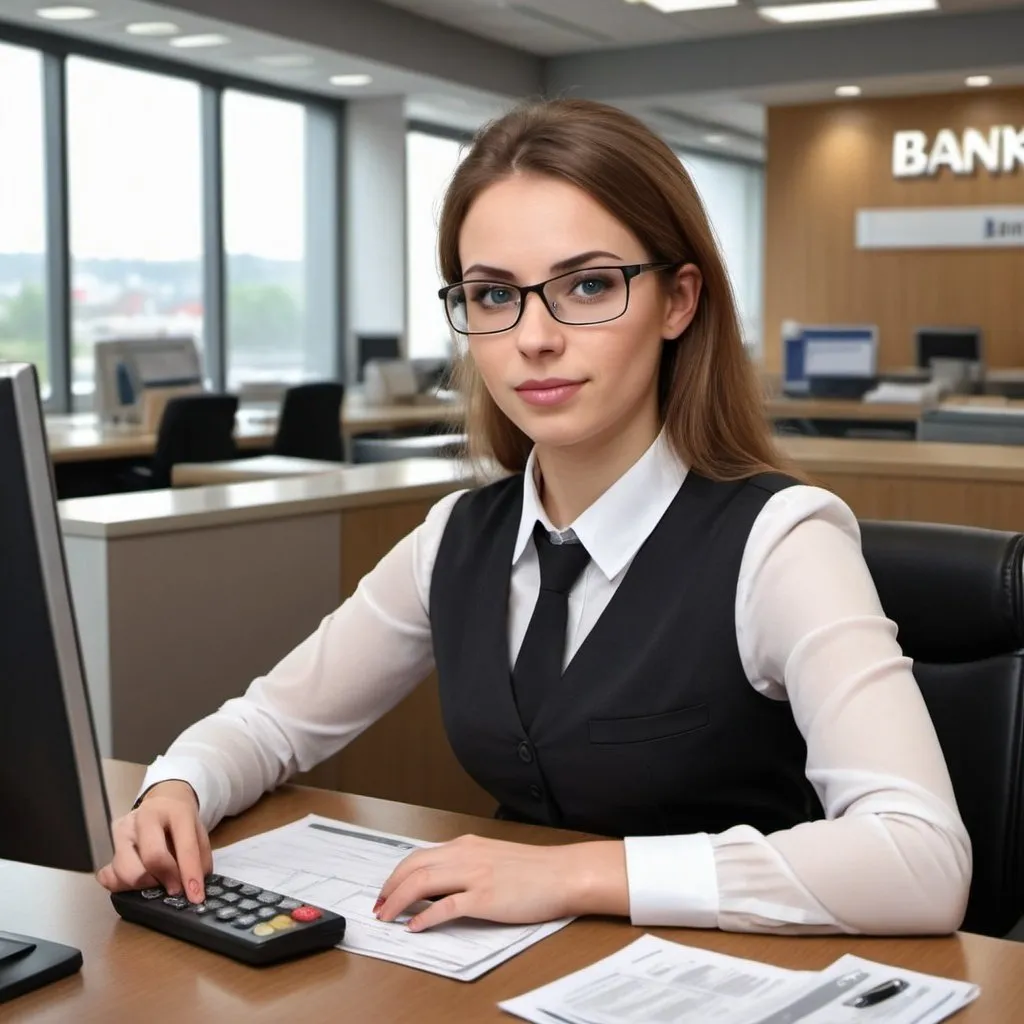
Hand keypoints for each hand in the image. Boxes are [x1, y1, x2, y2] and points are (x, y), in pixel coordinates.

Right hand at [96, 781, 212, 903]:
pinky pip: (107, 875)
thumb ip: (199, 860)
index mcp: (176, 811)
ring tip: (156, 881)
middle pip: (152, 858)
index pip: (185, 846)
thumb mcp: (198, 834)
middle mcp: (145, 817)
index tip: (195, 896)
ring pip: (127, 871)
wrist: (162, 802)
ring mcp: (122, 830)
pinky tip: (135, 882)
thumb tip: (194, 891)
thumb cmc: (181, 823)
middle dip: (165, 879)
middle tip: (173, 888)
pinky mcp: (107, 844)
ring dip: (144, 885)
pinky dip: (121, 885)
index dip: (190, 875)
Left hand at [373, 835, 626, 931]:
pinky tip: (416, 927)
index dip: (397, 875)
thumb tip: (442, 883)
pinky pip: (446, 907)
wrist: (563, 873)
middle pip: (413, 867)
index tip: (387, 891)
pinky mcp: (485, 898)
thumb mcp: (494, 857)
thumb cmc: (535, 869)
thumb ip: (468, 864)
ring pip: (422, 883)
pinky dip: (425, 917)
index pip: (419, 856)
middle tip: (379, 906)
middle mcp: (466, 855)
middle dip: (390, 888)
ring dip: (399, 901)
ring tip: (387, 917)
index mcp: (467, 845)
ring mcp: (474, 876)